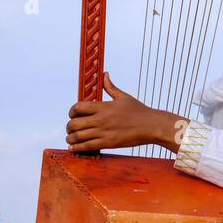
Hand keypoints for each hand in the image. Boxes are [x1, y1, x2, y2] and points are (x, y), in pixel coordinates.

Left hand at [66, 73, 186, 152]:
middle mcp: (101, 119)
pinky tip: (74, 147)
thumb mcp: (124, 97)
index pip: (78, 107)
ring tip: (71, 138)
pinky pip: (86, 146)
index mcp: (104, 107)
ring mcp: (104, 132)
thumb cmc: (140, 111)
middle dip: (69, 127)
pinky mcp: (108, 143)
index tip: (73, 115)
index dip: (71, 112)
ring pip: (77, 136)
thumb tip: (105, 74)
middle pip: (74, 123)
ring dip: (70, 138)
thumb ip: (111, 87)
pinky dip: (76, 148)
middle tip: (71, 128)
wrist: (152, 126)